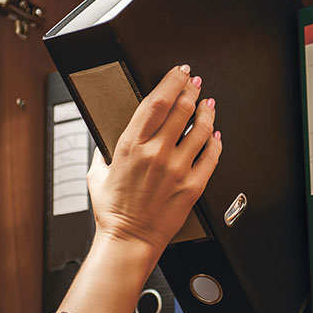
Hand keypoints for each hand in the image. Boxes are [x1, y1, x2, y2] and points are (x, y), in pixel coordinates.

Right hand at [86, 64, 221, 254]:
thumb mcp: (96, 174)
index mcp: (131, 145)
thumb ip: (102, 151)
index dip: (171, 81)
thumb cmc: (113, 211)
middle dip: (192, 89)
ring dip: (207, 111)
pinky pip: (211, 156)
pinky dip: (215, 141)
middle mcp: (156, 153)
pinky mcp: (192, 186)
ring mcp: (177, 169)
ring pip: (201, 129)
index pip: (157, 101)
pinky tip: (214, 134)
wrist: (129, 240)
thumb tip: (105, 140)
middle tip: (196, 82)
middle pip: (182, 108)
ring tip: (208, 104)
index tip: (178, 72)